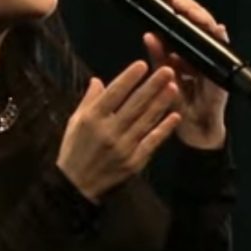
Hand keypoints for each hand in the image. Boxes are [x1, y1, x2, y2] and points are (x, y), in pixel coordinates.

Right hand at [56, 61, 181, 201]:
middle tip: (167, 70)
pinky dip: (164, 129)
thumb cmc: (75, 149)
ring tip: (174, 87)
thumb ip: (89, 100)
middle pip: (134, 104)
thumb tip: (98, 80)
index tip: (142, 64)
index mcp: (92, 119)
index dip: (129, 78)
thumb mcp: (75, 122)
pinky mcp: (134, 161)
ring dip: (161, 103)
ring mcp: (123, 147)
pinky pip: (151, 142)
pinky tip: (175, 116)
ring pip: (146, 120)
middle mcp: (109, 131)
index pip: (114, 94)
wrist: (77, 185)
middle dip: (152, 86)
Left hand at [142, 0, 228, 149]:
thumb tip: (148, 35)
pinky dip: (220, 38)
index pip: (186, 22)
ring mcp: (214, 60)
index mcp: (187, 52)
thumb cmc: (180, 107)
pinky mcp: (223, 71)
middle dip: (190, 8)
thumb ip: (158, 58)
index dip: (180, 7)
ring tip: (191, 11)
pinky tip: (216, 28)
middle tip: (178, 0)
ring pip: (212, 31)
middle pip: (200, 22)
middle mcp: (202, 53)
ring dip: (202, 18)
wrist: (195, 131)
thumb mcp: (163, 79)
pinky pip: (224, 51)